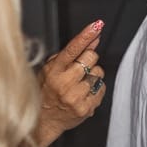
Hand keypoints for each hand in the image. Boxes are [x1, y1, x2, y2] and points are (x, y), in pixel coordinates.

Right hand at [33, 21, 107, 146]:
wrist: (44, 120)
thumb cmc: (47, 91)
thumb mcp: (50, 69)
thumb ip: (69, 54)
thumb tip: (93, 38)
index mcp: (53, 71)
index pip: (72, 49)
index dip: (86, 36)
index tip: (97, 25)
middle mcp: (64, 83)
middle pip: (91, 58)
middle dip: (89, 59)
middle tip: (80, 68)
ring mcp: (75, 97)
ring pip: (98, 73)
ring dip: (93, 75)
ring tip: (80, 84)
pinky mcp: (85, 108)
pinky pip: (101, 88)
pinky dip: (96, 89)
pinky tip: (84, 94)